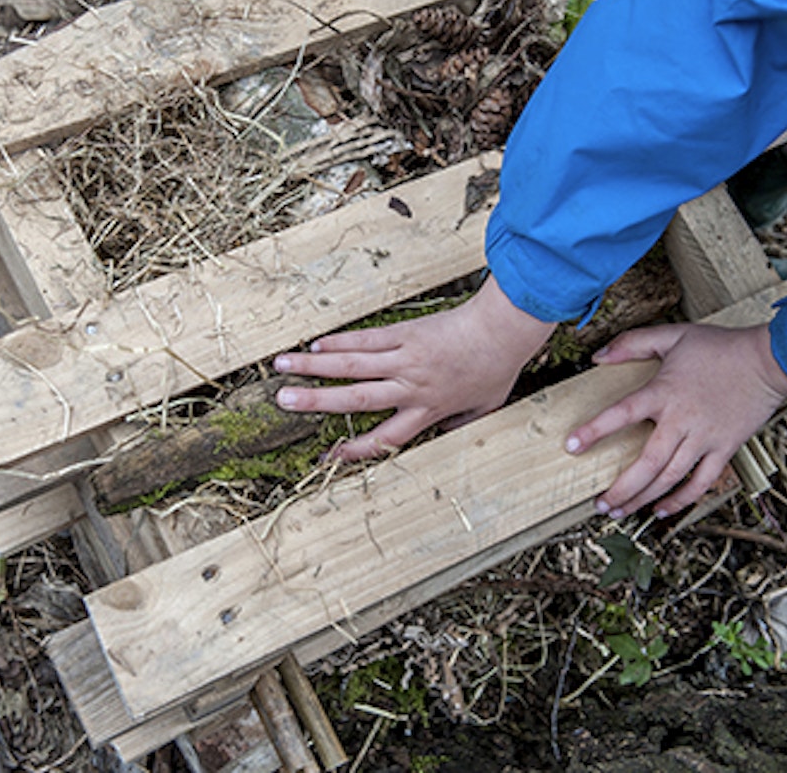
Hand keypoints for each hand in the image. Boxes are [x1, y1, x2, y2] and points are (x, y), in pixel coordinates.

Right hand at [272, 276, 555, 458]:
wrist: (503, 330)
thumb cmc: (497, 368)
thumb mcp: (484, 409)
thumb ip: (460, 423)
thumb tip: (444, 431)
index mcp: (427, 410)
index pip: (384, 437)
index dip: (353, 450)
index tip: (326, 457)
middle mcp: (410, 387)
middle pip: (356, 399)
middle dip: (316, 402)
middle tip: (283, 402)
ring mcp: (404, 358)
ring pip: (352, 365)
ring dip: (314, 366)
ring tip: (283, 365)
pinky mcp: (405, 333)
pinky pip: (366, 339)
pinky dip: (340, 341)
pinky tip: (317, 343)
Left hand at [566, 323, 786, 518]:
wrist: (769, 361)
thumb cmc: (720, 347)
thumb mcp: (673, 335)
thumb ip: (633, 344)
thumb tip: (598, 356)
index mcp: (664, 392)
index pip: (622, 413)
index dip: (594, 430)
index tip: (571, 447)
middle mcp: (682, 420)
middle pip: (647, 463)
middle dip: (621, 488)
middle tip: (600, 503)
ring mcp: (705, 438)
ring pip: (671, 478)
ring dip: (644, 498)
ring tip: (622, 511)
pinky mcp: (725, 448)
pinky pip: (702, 482)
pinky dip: (682, 500)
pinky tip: (663, 509)